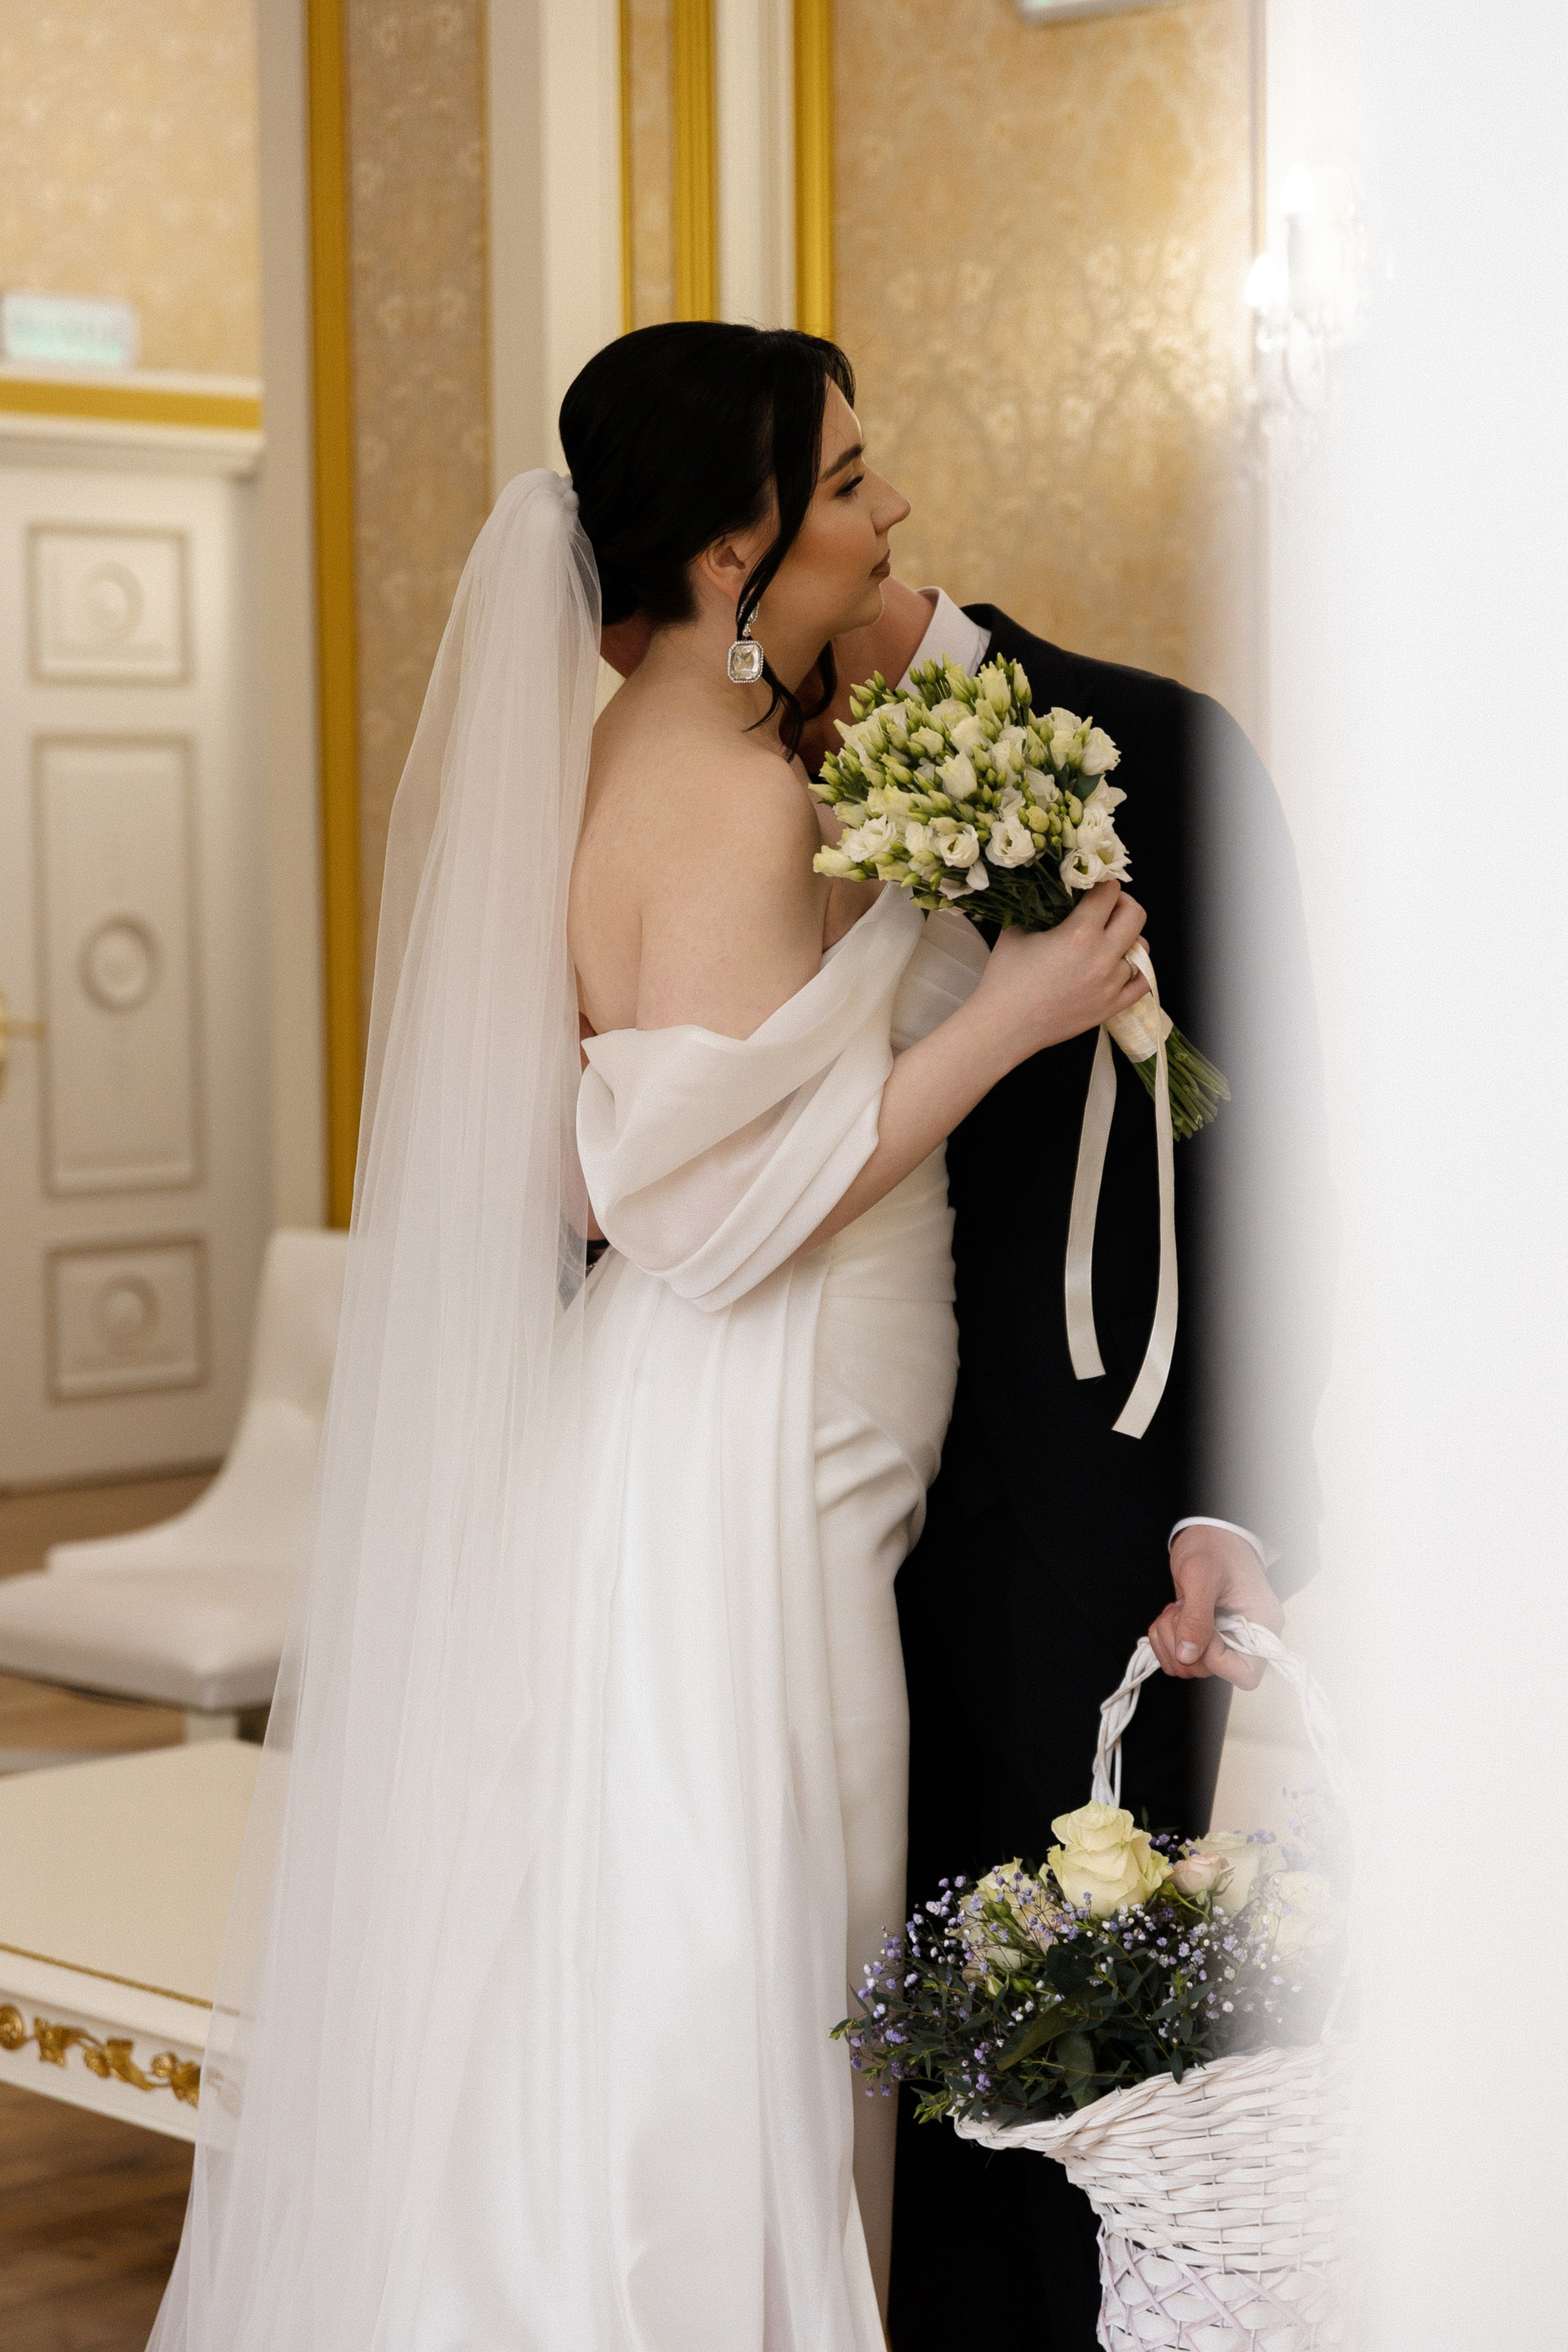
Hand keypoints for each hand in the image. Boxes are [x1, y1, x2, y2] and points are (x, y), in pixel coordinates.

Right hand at [973, 881, 1148, 1070]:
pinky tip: (1122, 965)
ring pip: (1141, 949)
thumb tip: (1055, 894)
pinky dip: (1137, 969)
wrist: (1004, 1026)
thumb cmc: (1005, 979)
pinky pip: (1143, 982)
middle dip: (1123, 903)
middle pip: (1136, 915)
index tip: (1095, 886)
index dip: (1102, 883)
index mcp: (1078, 933)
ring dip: (1127, 939)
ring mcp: (1111, 984)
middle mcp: (1101, 957)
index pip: (1108, 893)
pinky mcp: (1112, 1006)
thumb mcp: (1016, 930)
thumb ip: (1041, 909)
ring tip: (1109, 941)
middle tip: (1107, 908)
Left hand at [1148, 1526, 1283, 1690]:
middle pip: (1210, 1672)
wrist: (1207, 1532)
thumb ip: (1196, 1617)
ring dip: (1170, 1640)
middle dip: (1184, 1643)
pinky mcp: (1202, 1636)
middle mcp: (1244, 1638)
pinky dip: (1163, 1637)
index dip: (1216, 1660)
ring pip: (1188, 1666)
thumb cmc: (1213, 1546)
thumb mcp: (1202, 1576)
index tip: (1203, 1631)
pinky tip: (1172, 1613)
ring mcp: (1222, 1639)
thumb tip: (1188, 1655)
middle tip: (1181, 1611)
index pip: (1246, 1674)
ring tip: (1176, 1609)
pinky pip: (1176, 1655)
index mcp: (1261, 1626)